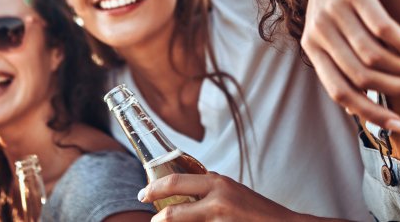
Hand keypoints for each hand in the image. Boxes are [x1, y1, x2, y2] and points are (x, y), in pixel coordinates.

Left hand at [139, 173, 302, 221]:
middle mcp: (217, 200)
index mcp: (217, 182)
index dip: (154, 188)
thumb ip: (210, 187)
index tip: (143, 193)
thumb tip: (185, 186)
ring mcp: (220, 220)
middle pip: (173, 212)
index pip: (175, 182)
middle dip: (156, 217)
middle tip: (149, 219)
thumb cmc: (256, 210)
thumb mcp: (232, 190)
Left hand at [305, 0, 399, 131]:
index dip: (371, 114)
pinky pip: (383, 28)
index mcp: (312, 47)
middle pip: (361, 77)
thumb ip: (342, 60)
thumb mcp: (331, 29)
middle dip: (396, 89)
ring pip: (374, 56)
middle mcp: (319, 32)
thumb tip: (361, 104)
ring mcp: (334, 12)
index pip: (340, 93)